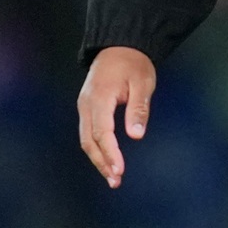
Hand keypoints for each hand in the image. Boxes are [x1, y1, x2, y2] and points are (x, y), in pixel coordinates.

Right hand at [77, 46, 157, 187]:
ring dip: (98, 160)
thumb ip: (138, 109)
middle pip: (89, 141)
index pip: (102, 132)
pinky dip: (97, 149)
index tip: (120, 170)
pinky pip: (88, 133)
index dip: (110, 153)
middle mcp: (86, 104)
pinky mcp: (87, 108)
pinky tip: (108, 161)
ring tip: (113, 178)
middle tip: (116, 181)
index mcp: (99, 97)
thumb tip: (136, 135)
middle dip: (102, 163)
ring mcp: (84, 106)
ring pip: (86, 140)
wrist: (119, 46)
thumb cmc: (133, 64)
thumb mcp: (143, 83)